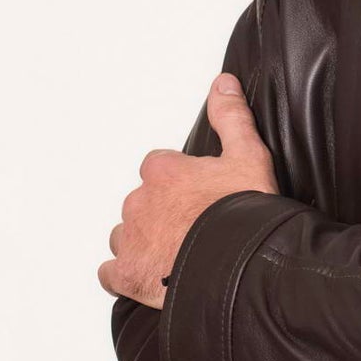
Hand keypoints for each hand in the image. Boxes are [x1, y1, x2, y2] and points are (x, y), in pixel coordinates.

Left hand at [97, 72, 279, 310]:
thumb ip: (231, 117)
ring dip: (142, 242)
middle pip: (142, 203)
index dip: (179, 182)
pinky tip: (146, 277)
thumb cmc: (245, 213)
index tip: (198, 195)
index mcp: (163, 172)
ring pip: (125, 236)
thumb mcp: (249, 156)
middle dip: (161, 213)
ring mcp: (131, 240)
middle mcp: (139, 202)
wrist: (241, 266)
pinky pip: (111, 274)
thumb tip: (222, 83)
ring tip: (174, 255)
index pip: (159, 168)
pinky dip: (125, 275)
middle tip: (193, 228)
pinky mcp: (128, 274)